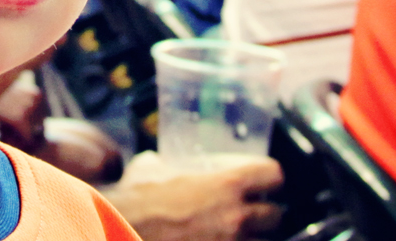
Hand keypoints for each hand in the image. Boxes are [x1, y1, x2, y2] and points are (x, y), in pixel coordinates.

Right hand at [101, 152, 283, 240]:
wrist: (120, 228)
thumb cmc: (134, 200)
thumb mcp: (151, 167)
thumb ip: (169, 163)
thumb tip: (163, 162)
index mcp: (226, 183)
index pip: (273, 174)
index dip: (268, 175)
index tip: (262, 178)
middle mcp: (237, 216)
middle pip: (276, 214)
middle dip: (264, 212)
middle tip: (249, 210)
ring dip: (251, 236)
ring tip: (233, 231)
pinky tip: (218, 239)